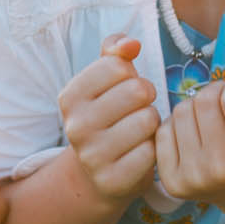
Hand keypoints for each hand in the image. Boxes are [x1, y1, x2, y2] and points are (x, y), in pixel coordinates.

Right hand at [58, 35, 159, 205]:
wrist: (100, 173)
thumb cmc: (109, 116)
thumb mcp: (106, 81)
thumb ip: (115, 52)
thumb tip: (131, 43)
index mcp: (70, 97)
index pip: (117, 65)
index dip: (131, 74)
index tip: (125, 89)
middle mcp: (75, 127)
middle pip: (137, 90)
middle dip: (146, 98)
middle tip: (138, 110)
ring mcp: (93, 156)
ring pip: (148, 119)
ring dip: (153, 123)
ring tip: (140, 131)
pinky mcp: (114, 180)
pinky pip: (153, 151)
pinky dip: (155, 149)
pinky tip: (141, 152)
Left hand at [155, 64, 224, 216]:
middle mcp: (224, 169)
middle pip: (205, 101)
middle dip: (217, 92)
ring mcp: (195, 178)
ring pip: (182, 110)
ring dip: (197, 105)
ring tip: (214, 117)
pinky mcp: (172, 181)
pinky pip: (163, 130)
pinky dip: (179, 124)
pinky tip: (197, 134)